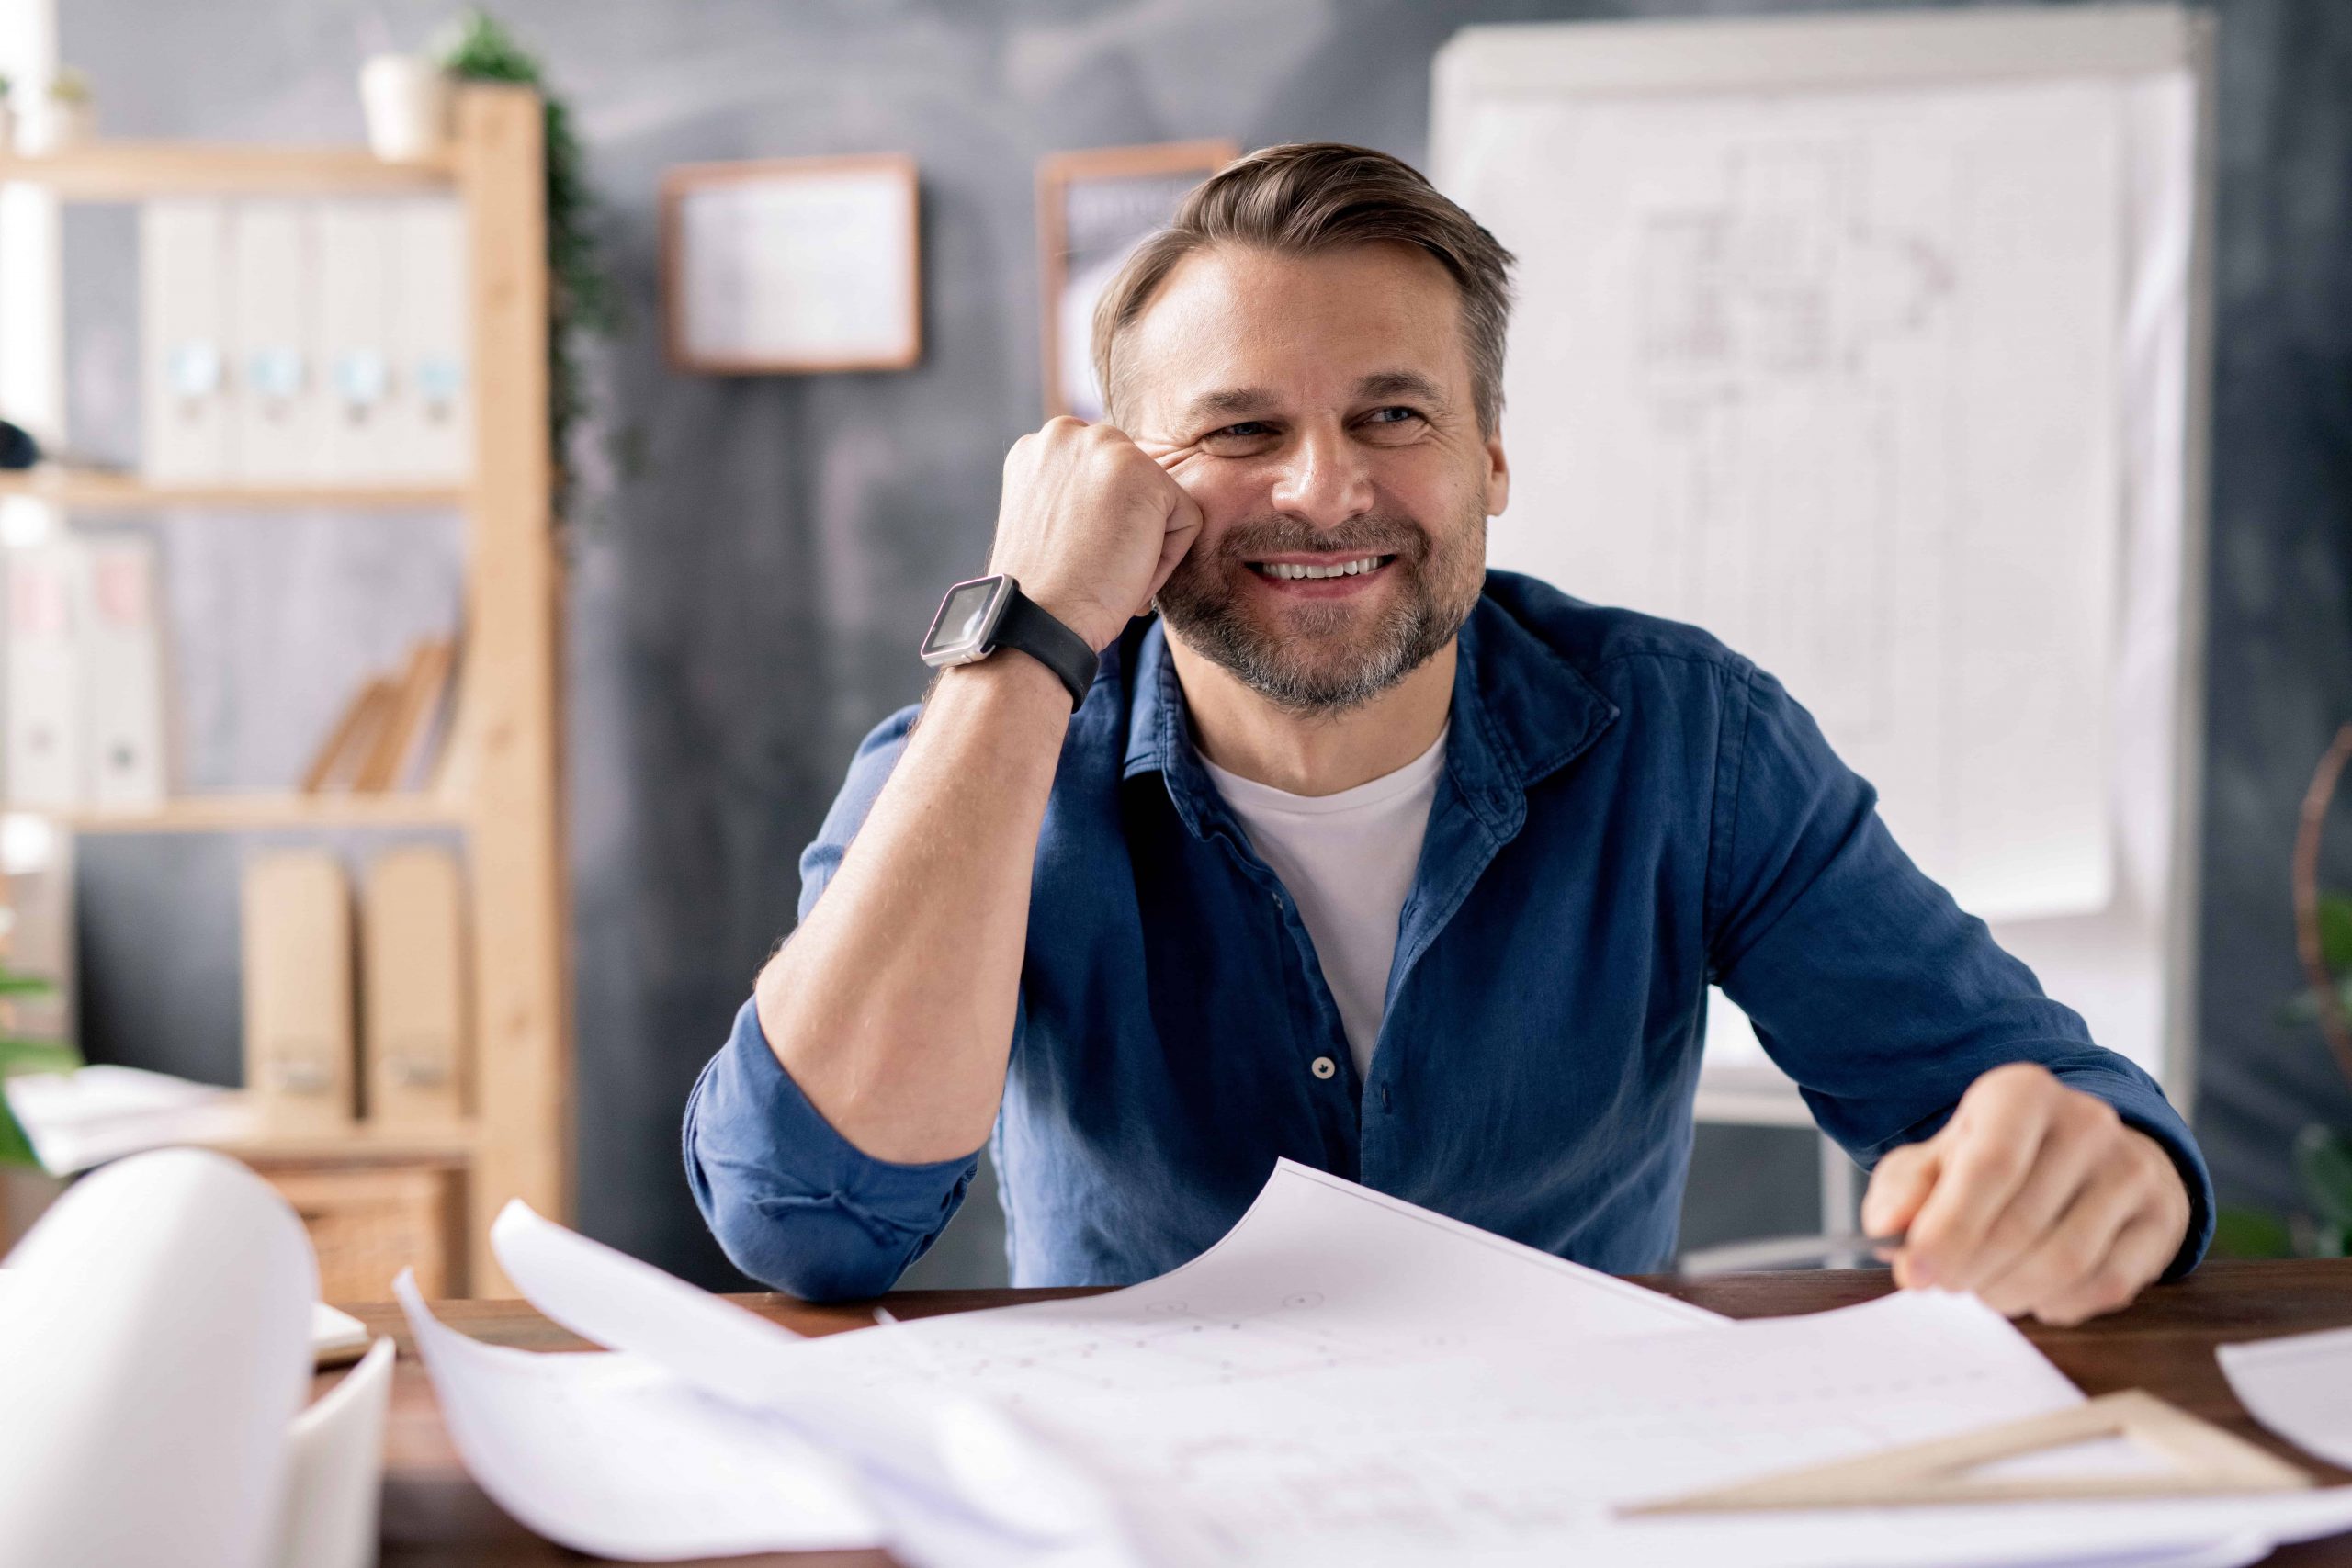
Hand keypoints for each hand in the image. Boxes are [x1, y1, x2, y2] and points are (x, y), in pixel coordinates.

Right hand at [986, 417, 1203, 651]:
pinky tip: (1123, 574)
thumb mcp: (1044, 520)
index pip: (1105, 477)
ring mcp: (1106, 448)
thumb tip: (1117, 501)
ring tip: (1106, 572)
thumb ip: (1073, 492)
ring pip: (1160, 503)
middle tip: (1094, 567)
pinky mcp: (1144, 474)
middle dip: (1126, 529)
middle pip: (1135, 484)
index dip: (1101, 525)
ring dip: (1144, 545)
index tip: (1077, 556)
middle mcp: (1066, 433)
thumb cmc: (1041, 590)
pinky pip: (1186, 522)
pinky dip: (1165, 561)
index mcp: (1038, 446)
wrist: (1034, 619)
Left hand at [1860, 1062, 2190, 1325]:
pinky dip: (2060, 1303)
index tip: (1913, 1274)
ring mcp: (2134, 1169)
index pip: (1989, 1168)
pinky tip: (2034, 1295)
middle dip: (1971, 1269)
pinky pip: (2109, 1284)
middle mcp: (2087, 1122)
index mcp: (2022, 1093)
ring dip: (2011, 1292)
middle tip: (1944, 1286)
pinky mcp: (2163, 1217)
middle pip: (2022, 1222)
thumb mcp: (1938, 1157)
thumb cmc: (1995, 1157)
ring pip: (2066, 1260)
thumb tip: (1885, 1229)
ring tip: (1982, 1292)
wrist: (2083, 1150)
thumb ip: (1905, 1190)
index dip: (1948, 1230)